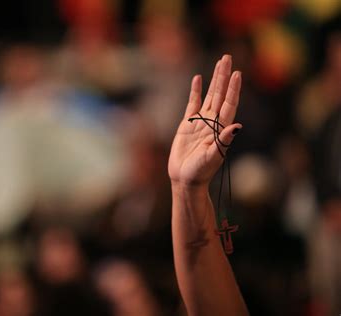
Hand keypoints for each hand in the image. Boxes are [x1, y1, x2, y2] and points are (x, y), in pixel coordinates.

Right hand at [168, 55, 241, 186]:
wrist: (185, 179)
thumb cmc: (200, 172)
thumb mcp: (213, 157)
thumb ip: (223, 141)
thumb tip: (236, 126)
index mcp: (221, 129)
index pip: (229, 104)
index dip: (233, 89)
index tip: (237, 73)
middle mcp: (213, 122)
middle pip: (220, 94)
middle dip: (224, 76)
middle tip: (227, 58)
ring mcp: (201, 122)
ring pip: (209, 96)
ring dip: (214, 80)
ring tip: (219, 63)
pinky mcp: (188, 124)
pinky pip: (192, 104)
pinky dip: (195, 91)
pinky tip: (198, 78)